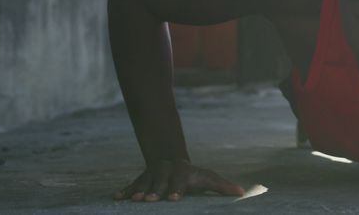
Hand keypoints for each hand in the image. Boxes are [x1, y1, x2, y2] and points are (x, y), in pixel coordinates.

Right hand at [113, 159, 245, 201]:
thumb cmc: (193, 175)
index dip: (178, 189)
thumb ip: (222, 186)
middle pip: (161, 181)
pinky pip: (132, 184)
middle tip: (150, 200)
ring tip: (134, 199)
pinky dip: (125, 190)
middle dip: (155, 190)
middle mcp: (166, 171)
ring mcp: (152, 174)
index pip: (181, 180)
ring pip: (145, 182)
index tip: (175, 198)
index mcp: (183, 172)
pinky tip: (116, 197)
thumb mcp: (208, 178)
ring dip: (139, 190)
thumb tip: (242, 193)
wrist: (171, 159)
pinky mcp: (141, 179)